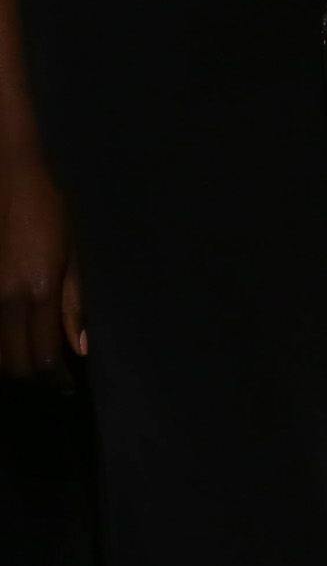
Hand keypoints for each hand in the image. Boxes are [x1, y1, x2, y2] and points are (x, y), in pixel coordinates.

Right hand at [0, 147, 80, 376]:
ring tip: (34, 363)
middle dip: (35, 377)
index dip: (55, 378)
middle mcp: (4, 302)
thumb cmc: (47, 211)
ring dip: (13, 366)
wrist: (6, 179)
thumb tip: (79, 348)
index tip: (66, 386)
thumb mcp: (71, 255)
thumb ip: (72, 305)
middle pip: (14, 363)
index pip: (43, 355)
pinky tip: (11, 342)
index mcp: (37, 293)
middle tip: (52, 379)